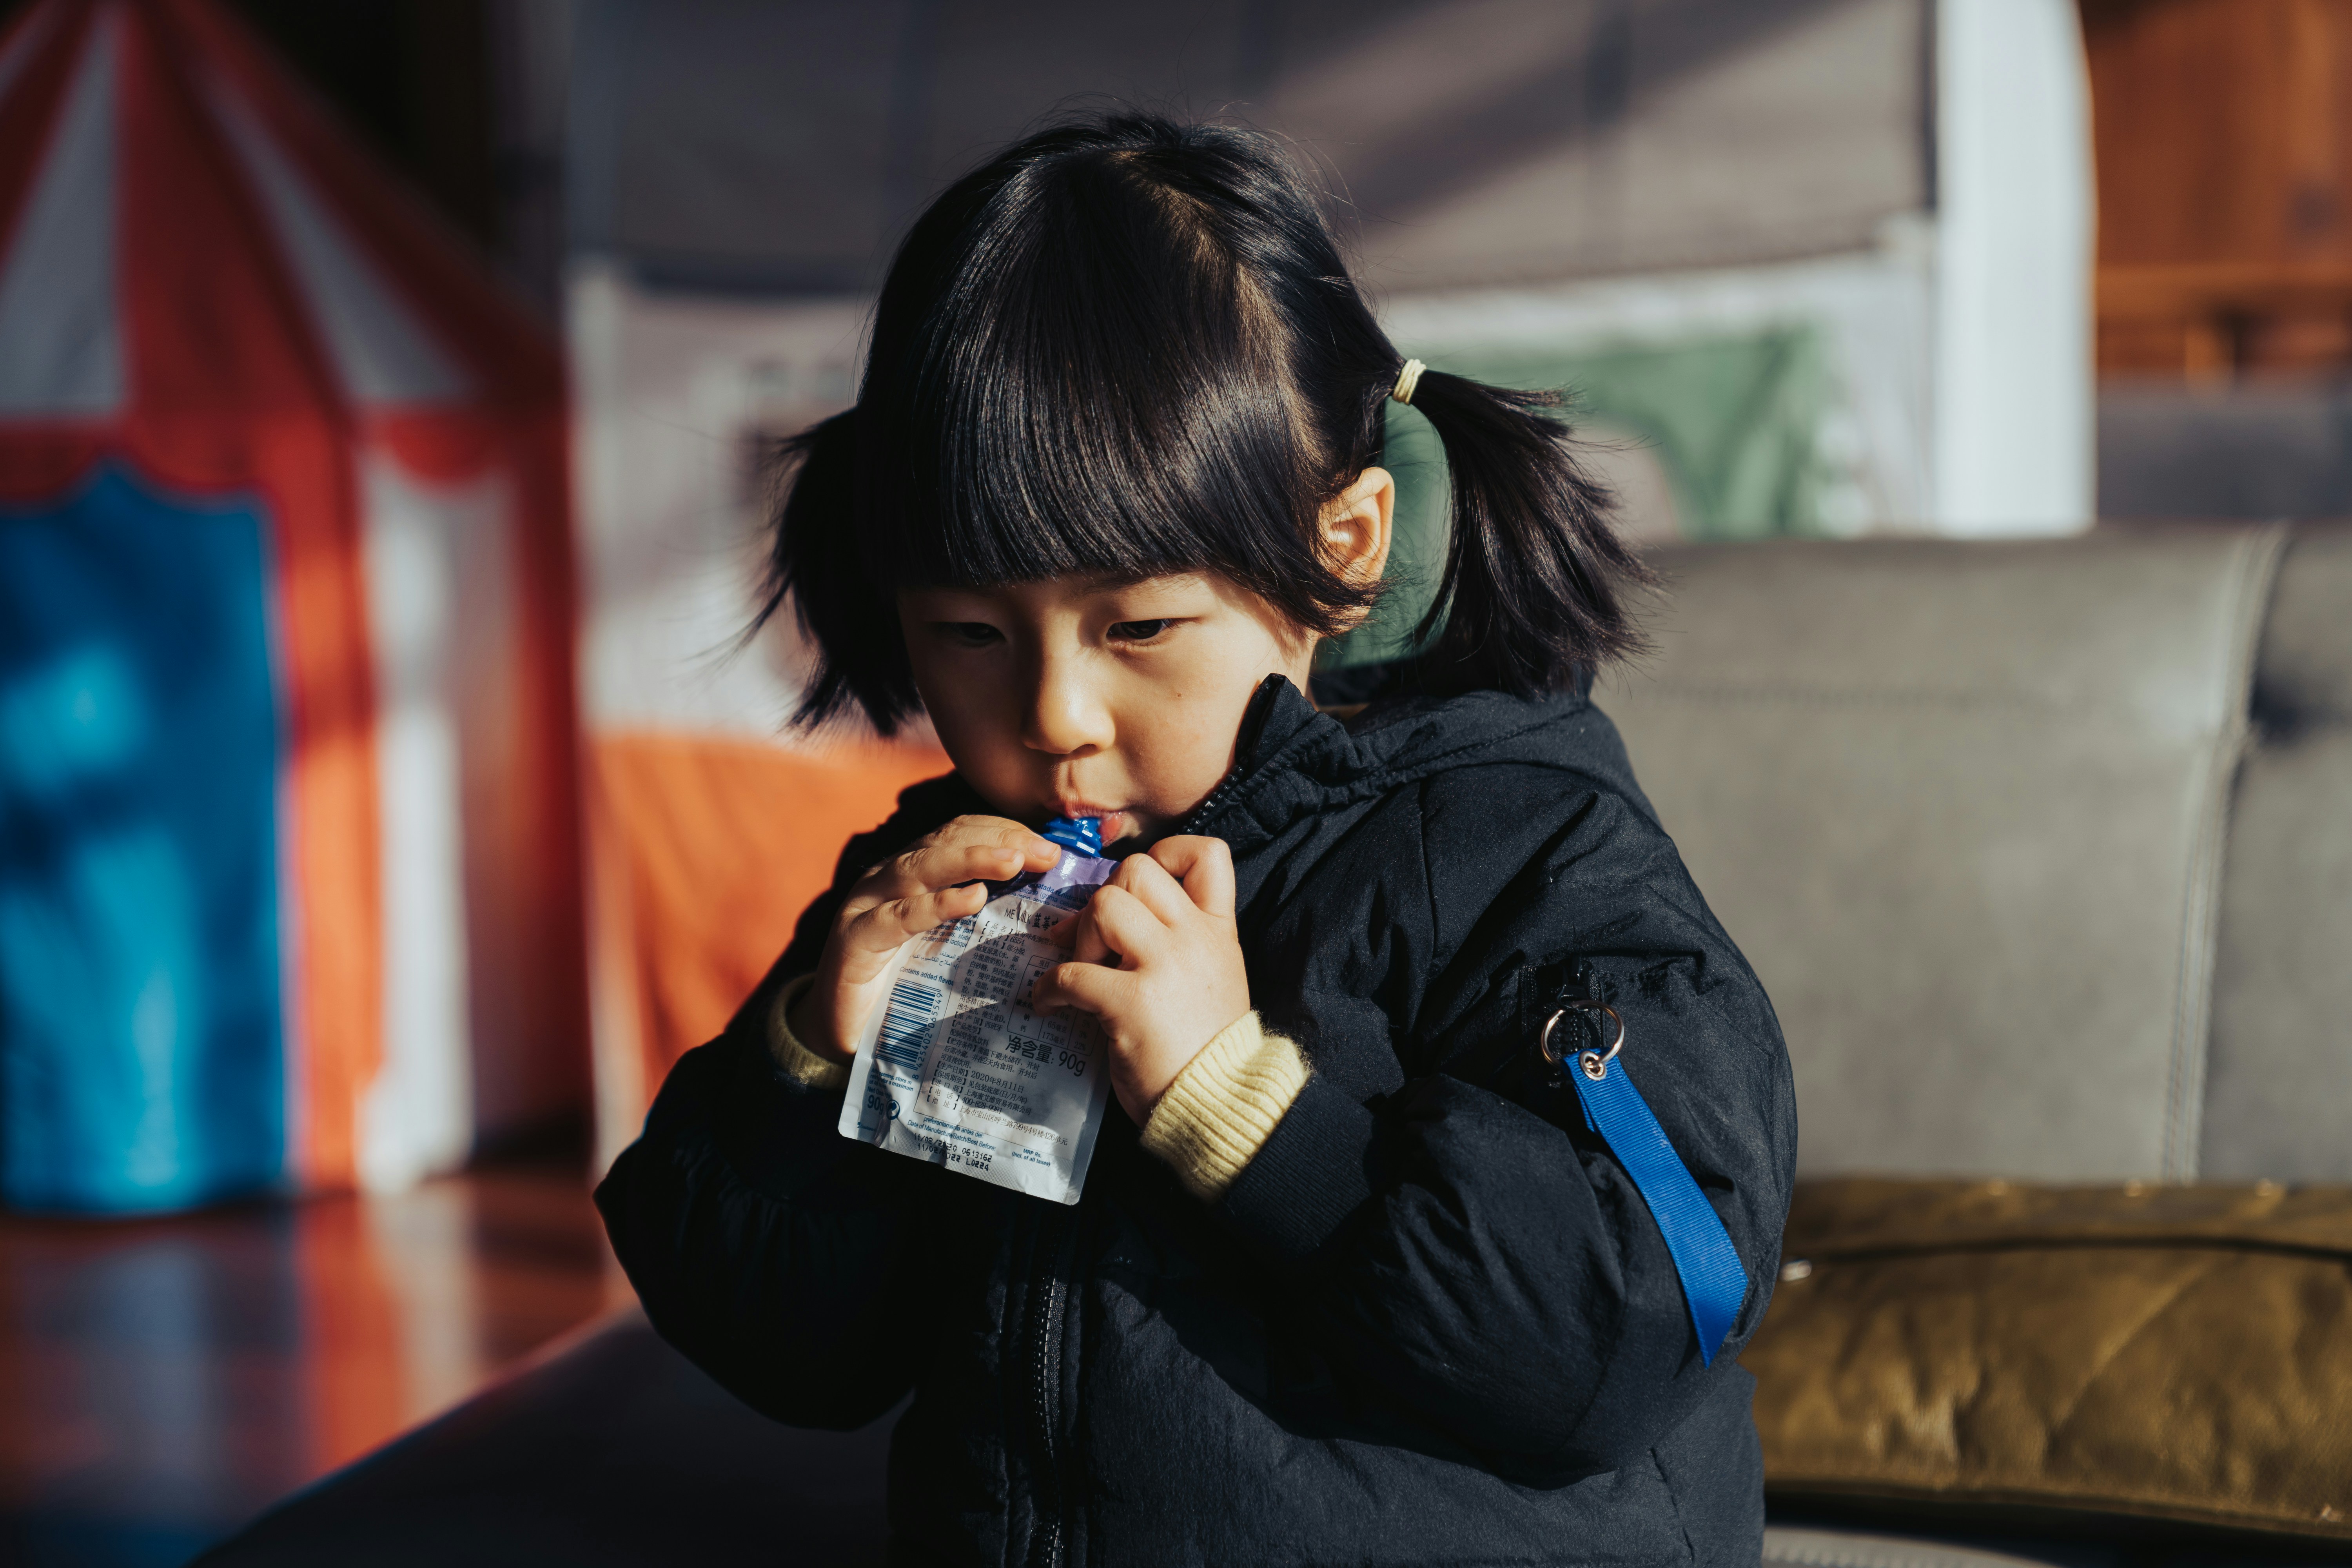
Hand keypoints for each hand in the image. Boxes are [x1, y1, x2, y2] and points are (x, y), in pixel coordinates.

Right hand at [790, 815, 1061, 1062]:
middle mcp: (888, 877)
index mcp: (912, 872)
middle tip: (1045, 853)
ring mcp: (867, 904)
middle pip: (945, 841)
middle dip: (998, 840)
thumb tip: (1043, 908)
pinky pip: (900, 917)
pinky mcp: (856, 939)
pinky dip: (938, 904)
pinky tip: (973, 899)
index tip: (1049, 848)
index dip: (1004, 832)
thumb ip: (982, 920)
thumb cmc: (902, 987)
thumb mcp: (947, 945)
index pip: (960, 833)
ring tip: (1014, 861)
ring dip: (972, 859)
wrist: (841, 1034)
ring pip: (922, 867)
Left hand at [1031, 836, 1249, 1123]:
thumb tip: (1106, 916)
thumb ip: (1180, 939)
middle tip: (1099, 942)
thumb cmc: (1207, 1044)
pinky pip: (1071, 972)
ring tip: (1085, 971)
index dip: (1167, 854)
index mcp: (1218, 930)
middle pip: (1136, 870)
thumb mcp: (1214, 975)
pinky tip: (1051, 1005)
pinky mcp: (1130, 1003)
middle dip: (1106, 899)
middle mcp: (1193, 938)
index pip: (1208, 854)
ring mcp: (1163, 967)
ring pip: (1104, 904)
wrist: (1221, 1101)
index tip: (1140, 886)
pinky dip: (1049, 988)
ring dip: (1082, 937)